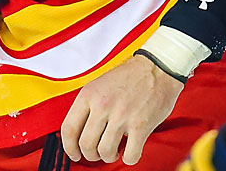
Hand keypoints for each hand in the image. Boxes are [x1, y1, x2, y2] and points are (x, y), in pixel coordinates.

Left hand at [61, 54, 183, 164]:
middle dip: (90, 155)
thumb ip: (88, 106)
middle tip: (97, 153)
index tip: (75, 154)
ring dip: (108, 157)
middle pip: (86, 144)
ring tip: (114, 151)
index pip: (68, 129)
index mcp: (89, 94)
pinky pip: (130, 155)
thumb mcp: (99, 85)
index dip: (69, 147)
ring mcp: (122, 115)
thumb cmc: (129, 77)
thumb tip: (78, 132)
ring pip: (105, 152)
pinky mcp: (141, 125)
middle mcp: (103, 105)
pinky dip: (128, 158)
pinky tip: (130, 151)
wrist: (157, 67)